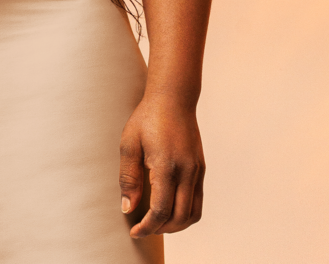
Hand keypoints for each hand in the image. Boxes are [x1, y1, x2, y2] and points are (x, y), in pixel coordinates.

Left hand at [119, 94, 204, 237]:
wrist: (173, 98)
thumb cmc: (147, 117)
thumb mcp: (129, 144)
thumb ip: (128, 178)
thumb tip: (128, 208)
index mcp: (167, 166)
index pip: (160, 210)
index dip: (147, 227)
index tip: (134, 231)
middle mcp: (187, 172)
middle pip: (179, 218)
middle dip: (160, 229)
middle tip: (143, 228)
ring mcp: (197, 171)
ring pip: (193, 214)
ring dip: (175, 225)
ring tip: (156, 222)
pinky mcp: (200, 168)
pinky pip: (197, 201)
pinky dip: (185, 213)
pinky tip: (169, 208)